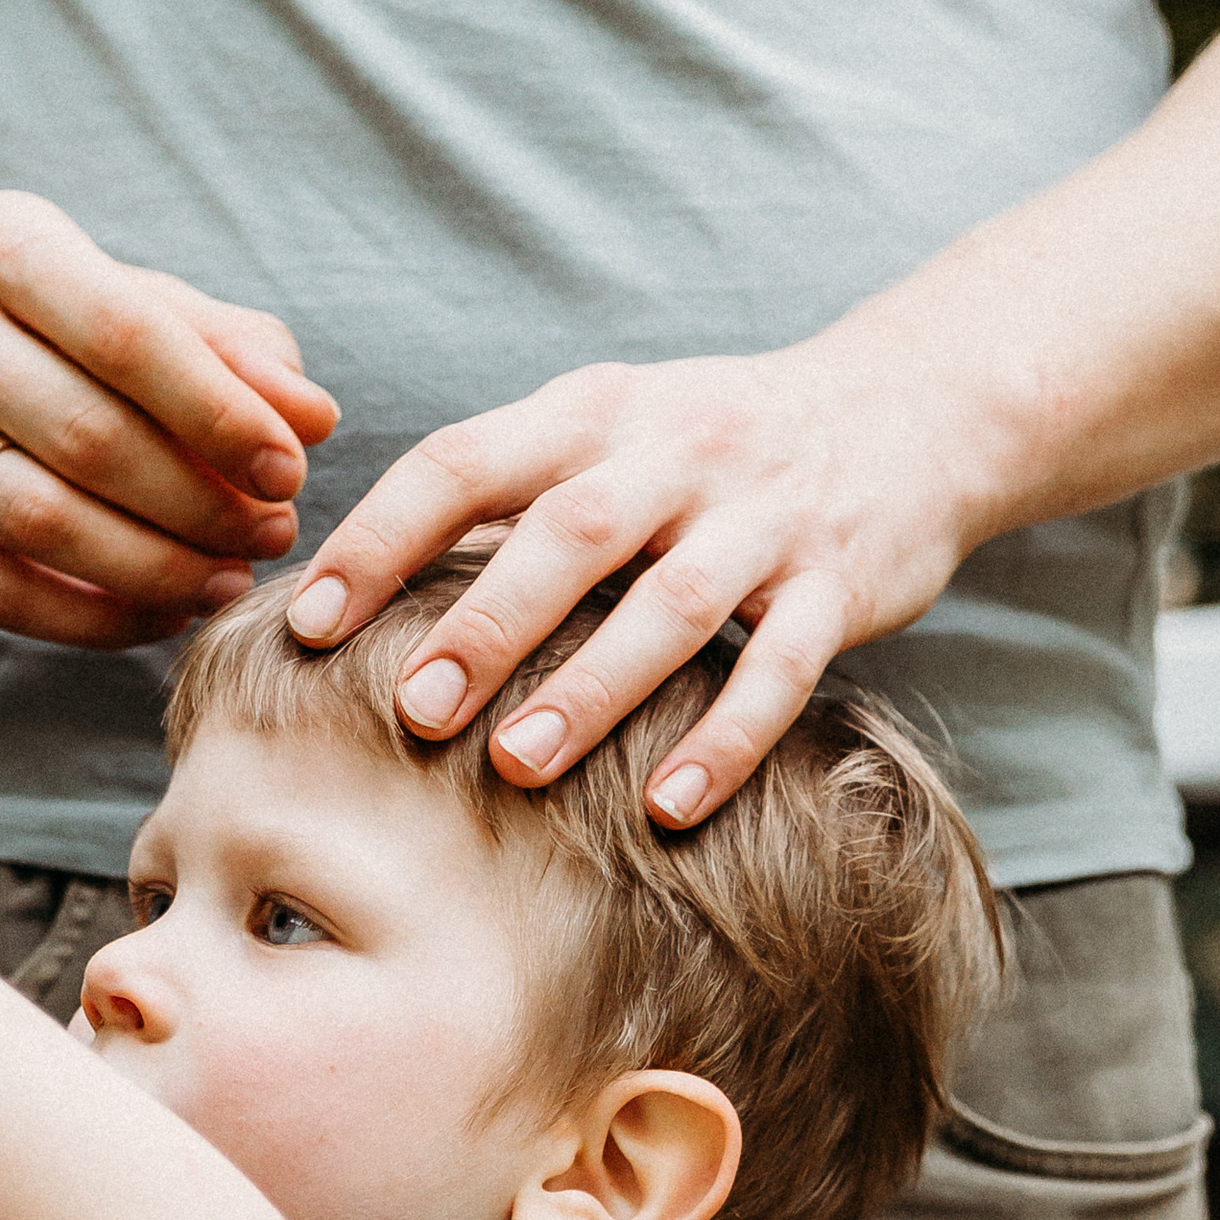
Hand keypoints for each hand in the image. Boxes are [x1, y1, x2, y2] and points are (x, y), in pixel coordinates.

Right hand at [0, 189, 340, 650]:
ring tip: (225, 579)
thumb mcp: (123, 299)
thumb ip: (226, 349)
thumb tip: (314, 417)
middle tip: (271, 535)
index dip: (219, 415)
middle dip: (198, 503)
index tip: (290, 468)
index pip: (127, 336)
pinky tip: (159, 613)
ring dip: (154, 568)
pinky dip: (92, 618)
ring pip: (40, 524)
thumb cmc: (32, 324)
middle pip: (88, 439)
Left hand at [284, 326, 984, 826]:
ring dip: (591, 689)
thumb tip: (349, 594)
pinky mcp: (838, 586)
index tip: (307, 623)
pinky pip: (779, 670)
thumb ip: (502, 499)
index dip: (380, 539)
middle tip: (412, 710)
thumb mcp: (607, 432)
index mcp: (594, 412)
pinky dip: (724, 741)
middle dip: (486, 623)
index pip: (466, 461)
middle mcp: (677, 454)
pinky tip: (666, 811)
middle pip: (569, 534)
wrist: (912, 408)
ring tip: (517, 766)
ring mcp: (763, 520)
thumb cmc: (710, 448)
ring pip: (670, 607)